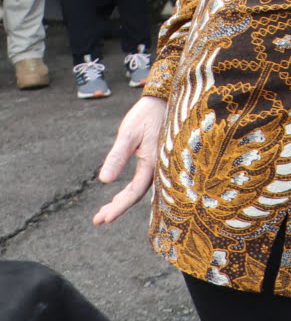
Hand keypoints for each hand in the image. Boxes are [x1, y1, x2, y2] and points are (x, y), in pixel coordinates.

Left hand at [93, 95, 165, 225]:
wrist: (163, 100)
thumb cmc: (146, 115)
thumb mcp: (128, 133)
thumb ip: (117, 157)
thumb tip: (104, 181)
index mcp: (153, 162)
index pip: (134, 192)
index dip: (119, 207)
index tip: (103, 219)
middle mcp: (158, 167)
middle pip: (136, 195)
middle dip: (117, 208)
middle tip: (98, 220)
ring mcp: (158, 164)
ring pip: (139, 190)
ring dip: (122, 202)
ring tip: (104, 212)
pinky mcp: (155, 160)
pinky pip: (143, 182)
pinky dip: (129, 192)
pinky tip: (119, 196)